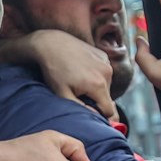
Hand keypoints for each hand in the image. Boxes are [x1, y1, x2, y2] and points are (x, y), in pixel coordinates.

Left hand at [0, 29, 116, 117]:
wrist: (51, 43)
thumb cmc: (54, 70)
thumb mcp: (63, 94)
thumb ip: (81, 109)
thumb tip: (95, 117)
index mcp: (98, 85)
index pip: (109, 111)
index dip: (100, 116)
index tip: (90, 113)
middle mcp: (107, 73)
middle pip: (107, 98)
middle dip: (96, 100)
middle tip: (78, 93)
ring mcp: (106, 62)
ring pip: (106, 85)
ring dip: (96, 87)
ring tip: (79, 80)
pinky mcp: (103, 55)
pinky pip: (104, 72)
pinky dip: (96, 75)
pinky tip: (82, 70)